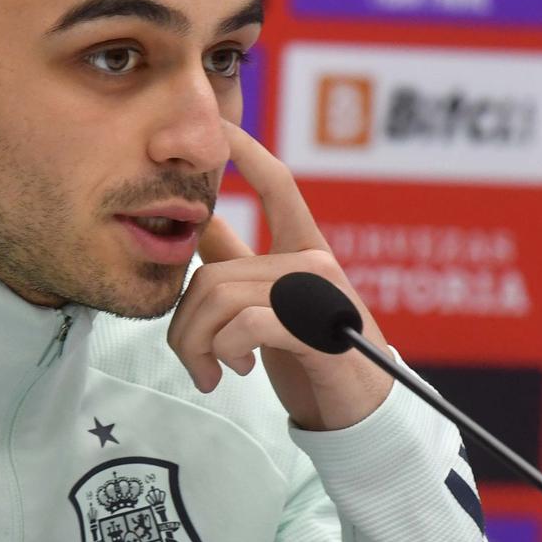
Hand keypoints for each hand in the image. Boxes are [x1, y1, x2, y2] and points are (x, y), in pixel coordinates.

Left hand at [167, 120, 393, 430]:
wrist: (358, 413)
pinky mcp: (316, 331)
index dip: (249, 151)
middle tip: (193, 359)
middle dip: (184, 324)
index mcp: (304, 249)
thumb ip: (240, 265)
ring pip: (220, 299)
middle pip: (212, 272)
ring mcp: (318, 293)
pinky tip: (237, 370)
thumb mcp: (270, 304)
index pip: (278, 185)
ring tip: (212, 370)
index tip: (223, 128)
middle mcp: (313, 260)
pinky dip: (226, 352)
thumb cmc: (311, 357)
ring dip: (200, 345)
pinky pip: (244, 326)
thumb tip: (201, 227)